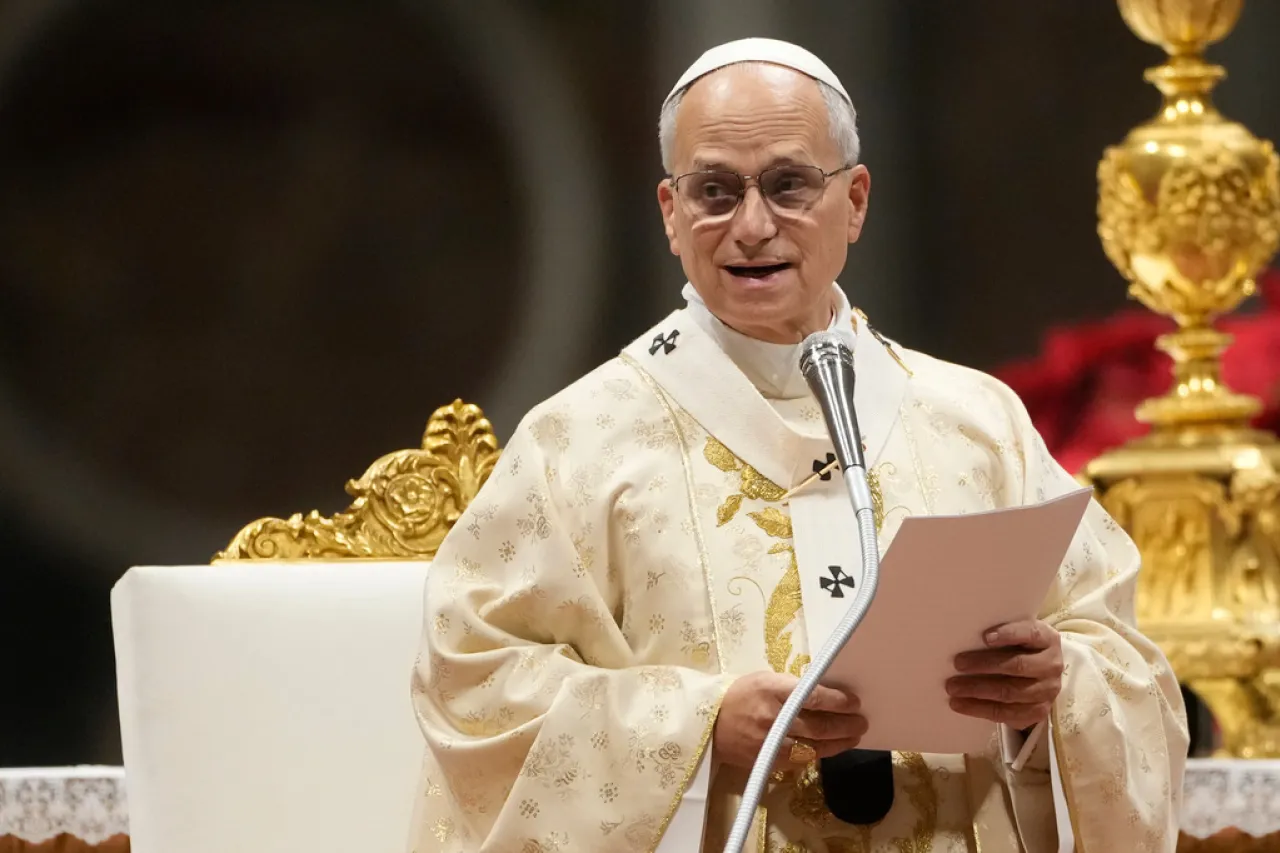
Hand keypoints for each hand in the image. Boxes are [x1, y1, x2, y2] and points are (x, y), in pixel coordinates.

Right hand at [714, 670, 865, 770]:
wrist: (710, 724)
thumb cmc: (741, 696)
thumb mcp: (764, 680)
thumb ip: (793, 686)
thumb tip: (825, 692)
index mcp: (772, 691)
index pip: (813, 697)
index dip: (838, 701)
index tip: (855, 702)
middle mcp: (773, 718)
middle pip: (819, 725)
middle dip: (846, 724)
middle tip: (862, 722)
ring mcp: (771, 743)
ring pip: (814, 747)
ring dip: (839, 743)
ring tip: (854, 737)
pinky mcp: (769, 762)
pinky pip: (802, 760)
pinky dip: (821, 754)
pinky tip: (832, 748)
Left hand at [947, 620, 1063, 730]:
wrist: (1040, 675)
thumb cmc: (1019, 648)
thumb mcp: (1017, 636)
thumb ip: (999, 635)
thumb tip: (962, 636)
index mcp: (1047, 639)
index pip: (1031, 634)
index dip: (1009, 634)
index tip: (985, 637)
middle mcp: (1051, 665)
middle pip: (1017, 665)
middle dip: (984, 664)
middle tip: (957, 664)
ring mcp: (1047, 691)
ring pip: (1010, 692)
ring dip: (977, 690)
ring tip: (953, 688)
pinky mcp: (1038, 712)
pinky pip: (1007, 713)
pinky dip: (980, 709)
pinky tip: (960, 704)